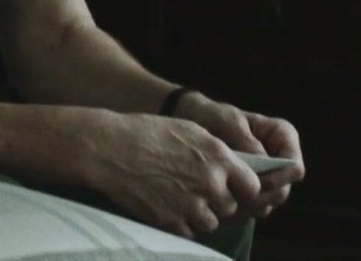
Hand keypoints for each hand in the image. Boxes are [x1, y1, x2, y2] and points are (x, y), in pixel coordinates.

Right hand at [76, 110, 263, 240]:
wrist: (108, 148)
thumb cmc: (146, 132)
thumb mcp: (189, 130)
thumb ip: (217, 151)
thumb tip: (235, 166)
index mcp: (218, 157)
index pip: (252, 187)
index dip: (242, 188)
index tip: (232, 187)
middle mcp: (210, 183)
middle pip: (231, 207)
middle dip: (218, 201)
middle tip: (197, 191)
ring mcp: (191, 205)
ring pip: (211, 222)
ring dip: (200, 214)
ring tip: (179, 198)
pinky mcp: (171, 222)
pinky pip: (189, 231)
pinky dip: (181, 223)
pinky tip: (166, 205)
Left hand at [174, 93, 305, 217]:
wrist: (191, 123)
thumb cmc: (213, 116)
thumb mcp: (228, 122)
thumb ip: (247, 141)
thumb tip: (264, 164)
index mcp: (282, 137)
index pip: (294, 168)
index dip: (278, 179)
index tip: (253, 181)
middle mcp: (280, 161)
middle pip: (282, 192)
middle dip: (260, 197)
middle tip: (234, 195)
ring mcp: (267, 178)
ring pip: (267, 204)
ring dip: (247, 205)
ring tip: (223, 196)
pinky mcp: (251, 191)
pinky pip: (250, 209)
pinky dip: (237, 209)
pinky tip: (219, 201)